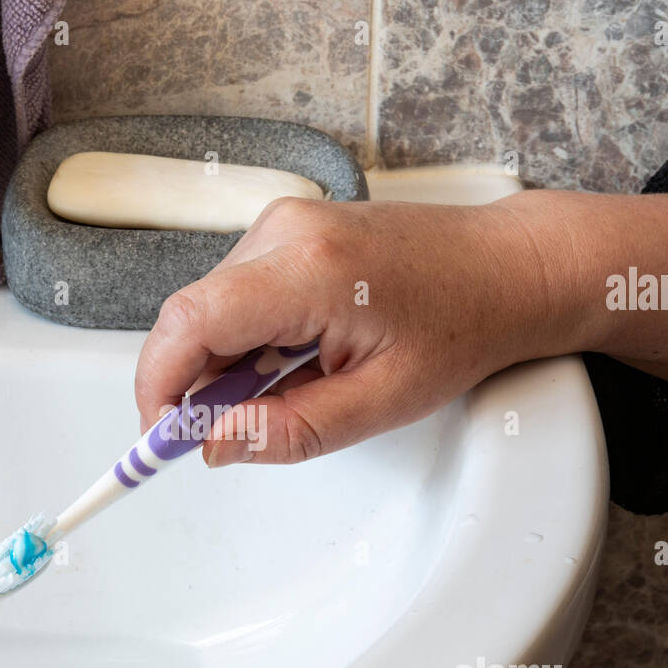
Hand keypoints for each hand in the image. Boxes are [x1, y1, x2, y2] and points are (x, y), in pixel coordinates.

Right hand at [134, 189, 667, 467]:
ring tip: (290, 390)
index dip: (158, 386)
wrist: (508, 267)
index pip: (188, 324)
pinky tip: (295, 359)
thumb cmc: (462, 326)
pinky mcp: (290, 227)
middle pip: (191, 316)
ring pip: (209, 306)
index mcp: (306, 271)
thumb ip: (289, 430)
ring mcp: (285, 221)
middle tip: (222, 435)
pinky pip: (236, 290)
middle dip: (191, 383)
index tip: (161, 437)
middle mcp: (284, 231)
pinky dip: (244, 336)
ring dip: (222, 362)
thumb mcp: (380, 403)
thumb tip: (213, 446)